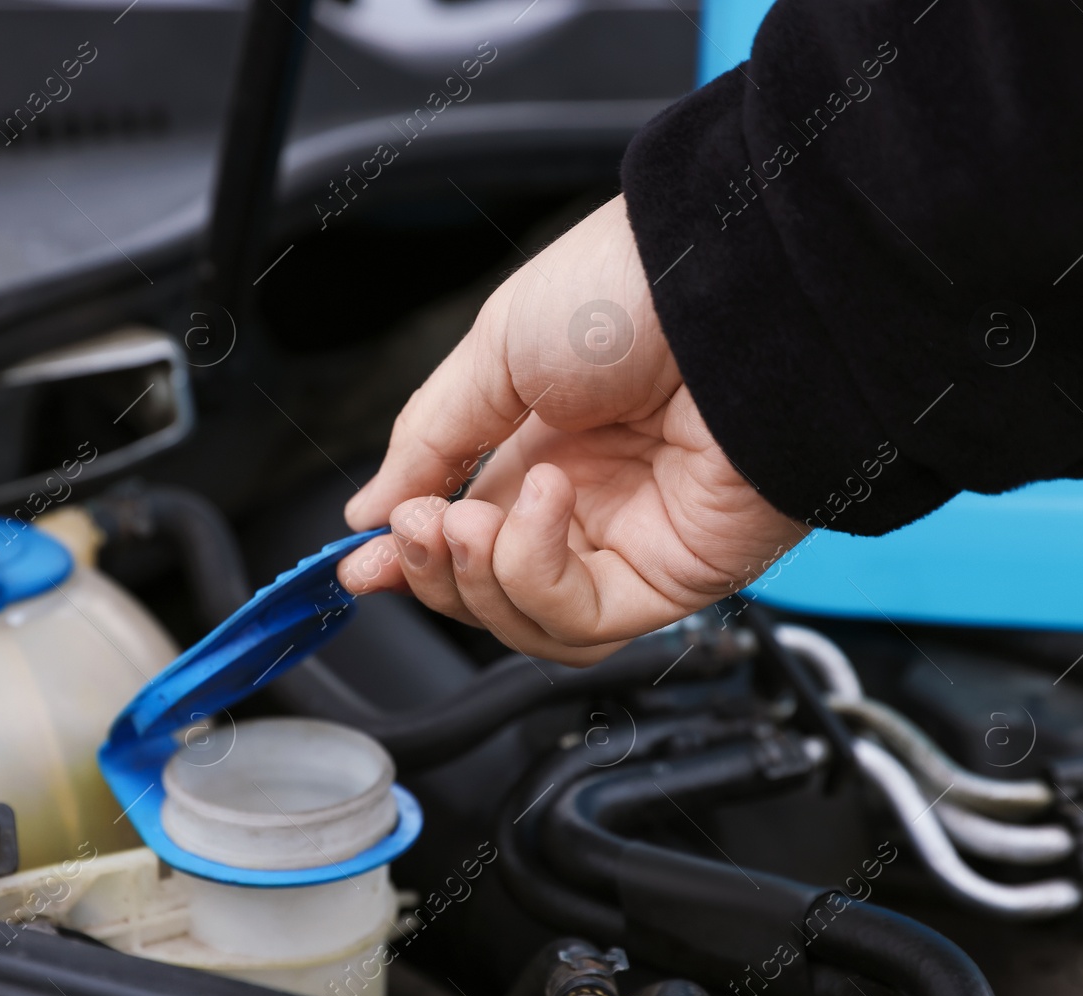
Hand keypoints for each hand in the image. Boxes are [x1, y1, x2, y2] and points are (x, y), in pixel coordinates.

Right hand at [337, 196, 803, 665]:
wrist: (723, 285)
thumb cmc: (626, 290)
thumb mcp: (492, 352)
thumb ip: (427, 442)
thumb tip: (368, 514)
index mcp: (543, 443)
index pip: (465, 533)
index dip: (408, 557)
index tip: (358, 562)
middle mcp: (588, 501)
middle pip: (488, 591)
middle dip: (433, 571)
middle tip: (415, 527)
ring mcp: (632, 542)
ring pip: (529, 623)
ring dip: (477, 582)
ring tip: (469, 518)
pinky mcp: (675, 576)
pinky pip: (582, 619)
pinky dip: (535, 573)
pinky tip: (543, 504)